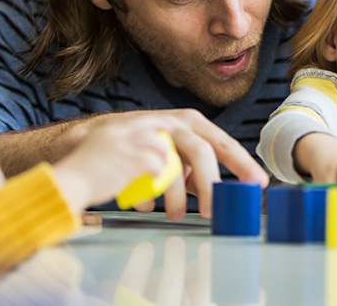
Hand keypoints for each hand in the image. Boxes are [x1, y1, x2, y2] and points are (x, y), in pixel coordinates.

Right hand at [63, 109, 268, 219]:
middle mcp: (166, 122)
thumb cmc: (127, 157)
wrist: (79, 154)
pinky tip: (143, 203)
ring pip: (174, 170)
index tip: (258, 183)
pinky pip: (149, 182)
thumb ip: (191, 168)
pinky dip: (149, 198)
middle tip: (215, 211)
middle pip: (201, 150)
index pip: (218, 140)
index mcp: (181, 121)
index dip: (240, 162)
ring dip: (177, 198)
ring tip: (176, 215)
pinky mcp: (126, 153)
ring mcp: (146, 135)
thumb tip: (218, 189)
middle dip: (212, 185)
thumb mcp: (165, 153)